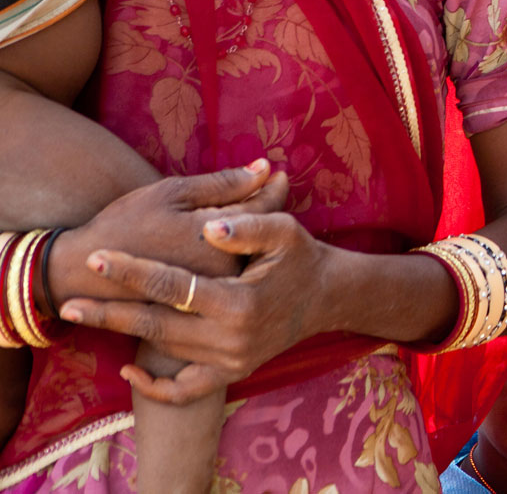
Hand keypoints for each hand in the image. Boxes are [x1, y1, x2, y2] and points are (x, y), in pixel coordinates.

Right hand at [47, 162, 286, 308]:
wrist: (83, 272)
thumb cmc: (125, 224)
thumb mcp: (171, 193)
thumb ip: (222, 184)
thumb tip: (262, 169)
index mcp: (217, 237)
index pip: (262, 207)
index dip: (270, 186)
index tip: (276, 172)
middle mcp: (222, 268)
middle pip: (261, 232)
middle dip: (268, 205)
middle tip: (274, 184)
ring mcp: (213, 289)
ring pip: (249, 254)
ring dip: (255, 229)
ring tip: (258, 204)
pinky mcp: (201, 303)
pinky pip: (231, 273)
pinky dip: (236, 251)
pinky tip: (232, 236)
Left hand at [58, 203, 329, 404]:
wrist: (327, 296)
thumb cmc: (301, 256)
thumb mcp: (284, 230)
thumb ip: (247, 226)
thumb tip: (208, 226)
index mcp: (240, 300)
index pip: (171, 285)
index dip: (132, 271)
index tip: (98, 259)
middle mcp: (231, 337)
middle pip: (156, 324)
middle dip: (110, 312)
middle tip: (70, 303)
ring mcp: (230, 359)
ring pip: (164, 350)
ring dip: (125, 334)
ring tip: (88, 317)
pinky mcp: (231, 372)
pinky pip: (185, 389)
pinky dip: (155, 385)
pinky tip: (128, 370)